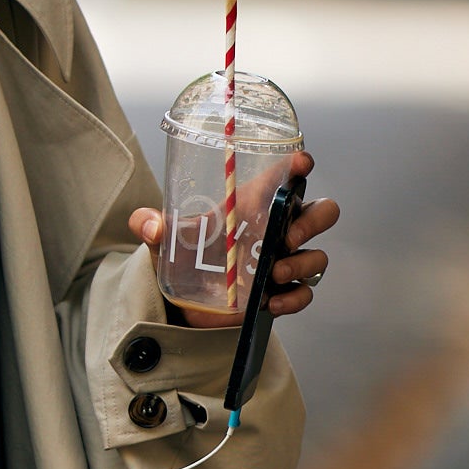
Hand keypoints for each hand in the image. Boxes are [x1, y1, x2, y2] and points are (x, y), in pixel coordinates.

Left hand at [127, 149, 338, 323]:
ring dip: (301, 263)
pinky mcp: (280, 291)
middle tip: (289, 235)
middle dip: (314, 221)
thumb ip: (151, 225)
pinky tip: (271, 301)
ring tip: (273, 274)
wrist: (185, 304)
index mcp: (254, 204)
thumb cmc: (185, 257)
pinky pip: (304, 292)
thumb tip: (147, 224)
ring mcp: (282, 261)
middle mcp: (275, 229)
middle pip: (320, 212)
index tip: (301, 163)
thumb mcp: (166, 239)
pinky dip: (294, 297)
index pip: (286, 176)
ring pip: (317, 255)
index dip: (300, 165)